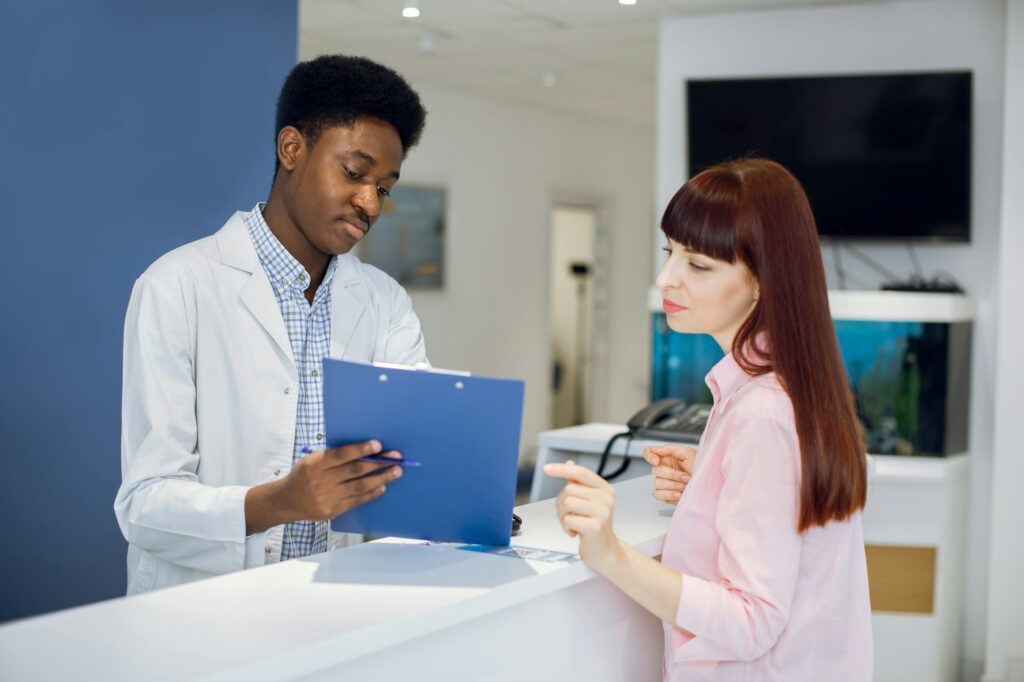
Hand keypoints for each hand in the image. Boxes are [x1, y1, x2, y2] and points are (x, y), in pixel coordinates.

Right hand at [245, 440, 402, 533]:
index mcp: (315, 464)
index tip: (377, 445)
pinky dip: (371, 493)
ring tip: (396, 472)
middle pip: (354, 471)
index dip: (360, 449)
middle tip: (396, 457)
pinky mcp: (332, 511)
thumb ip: (332, 456)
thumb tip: (363, 451)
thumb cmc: (303, 475)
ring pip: (359, 486)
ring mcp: (327, 498)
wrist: (286, 501)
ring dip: (381, 478)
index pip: (341, 455)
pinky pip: (356, 501)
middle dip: (378, 463)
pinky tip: (382, 487)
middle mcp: (321, 481)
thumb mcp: (311, 460)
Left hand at [543, 460, 623, 573]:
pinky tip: (574, 532)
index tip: (546, 468)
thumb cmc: (594, 525)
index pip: (581, 472)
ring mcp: (602, 512)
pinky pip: (568, 520)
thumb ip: (578, 482)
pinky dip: (566, 527)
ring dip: (563, 515)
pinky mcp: (595, 527)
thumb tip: (569, 463)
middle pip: (569, 489)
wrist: (604, 550)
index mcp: (604, 488)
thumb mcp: (588, 500)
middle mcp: (606, 498)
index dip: (562, 469)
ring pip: (567, 503)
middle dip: (561, 503)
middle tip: (569, 514)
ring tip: (572, 523)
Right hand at [643, 444, 694, 504]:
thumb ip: (670, 449)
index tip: (656, 461)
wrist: (708, 486)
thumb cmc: (700, 469)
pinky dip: (668, 495)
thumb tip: (656, 449)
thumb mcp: (689, 453)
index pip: (649, 453)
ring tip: (685, 486)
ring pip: (657, 483)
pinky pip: (658, 494)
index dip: (649, 456)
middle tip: (686, 477)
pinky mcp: (665, 495)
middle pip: (655, 470)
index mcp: (667, 457)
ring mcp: (663, 482)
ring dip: (673, 485)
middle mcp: (664, 469)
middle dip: (672, 474)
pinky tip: (678, 494)